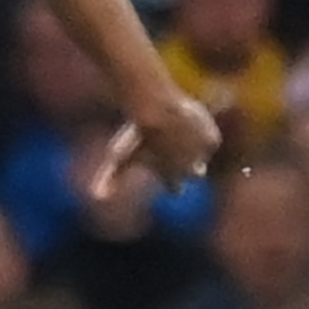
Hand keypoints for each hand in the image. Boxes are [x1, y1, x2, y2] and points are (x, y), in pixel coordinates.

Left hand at [87, 90, 220, 198]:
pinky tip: (190, 125)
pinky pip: (208, 139)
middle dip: (185, 165)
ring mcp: (203, 155)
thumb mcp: (120, 157)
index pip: (174, 188)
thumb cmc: (137, 135)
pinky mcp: (213, 139)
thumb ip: (110, 178)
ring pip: (200, 154)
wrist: (159, 111)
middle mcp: (192, 170)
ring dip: (193, 146)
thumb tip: (96, 197)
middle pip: (192, 172)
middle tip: (172, 151)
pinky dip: (202, 133)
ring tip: (177, 133)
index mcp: (171, 177)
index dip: (171, 183)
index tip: (169, 180)